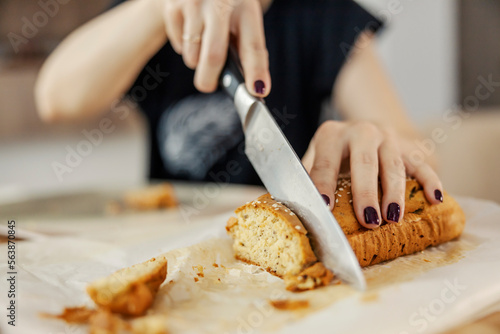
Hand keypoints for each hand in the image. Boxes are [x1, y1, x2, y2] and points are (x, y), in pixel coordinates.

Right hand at [156, 0, 270, 95]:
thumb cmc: (226, 5)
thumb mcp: (242, 17)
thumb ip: (248, 49)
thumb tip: (256, 88)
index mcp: (245, 6)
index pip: (252, 45)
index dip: (256, 71)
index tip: (257, 91)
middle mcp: (219, 4)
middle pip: (214, 57)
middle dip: (210, 79)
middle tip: (209, 85)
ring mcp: (194, 4)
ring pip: (192, 56)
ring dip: (197, 61)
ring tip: (203, 44)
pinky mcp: (172, 6)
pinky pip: (178, 45)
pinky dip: (183, 47)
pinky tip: (190, 31)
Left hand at [302, 121, 442, 228]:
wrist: (363, 132)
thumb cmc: (334, 154)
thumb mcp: (316, 158)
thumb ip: (307, 178)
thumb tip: (296, 208)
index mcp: (332, 134)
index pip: (325, 161)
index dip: (323, 183)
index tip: (324, 205)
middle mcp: (361, 131)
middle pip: (365, 161)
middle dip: (366, 192)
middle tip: (368, 219)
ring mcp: (388, 137)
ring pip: (394, 164)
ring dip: (395, 193)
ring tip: (393, 218)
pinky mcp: (409, 146)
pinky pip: (422, 163)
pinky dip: (430, 181)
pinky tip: (434, 199)